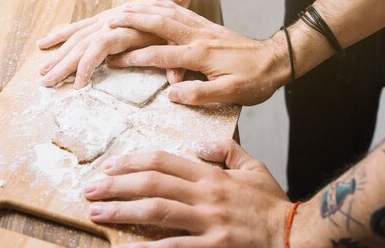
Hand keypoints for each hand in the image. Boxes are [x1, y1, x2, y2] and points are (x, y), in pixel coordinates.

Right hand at [38, 0, 185, 87]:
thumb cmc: (172, 25)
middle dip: (62, 65)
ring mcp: (103, 21)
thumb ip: (175, 62)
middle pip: (81, 45)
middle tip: (47, 83)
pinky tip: (44, 43)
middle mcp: (111, 24)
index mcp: (128, 31)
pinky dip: (60, 35)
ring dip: (57, 54)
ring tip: (42, 71)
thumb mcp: (177, 45)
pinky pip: (76, 27)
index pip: (100, 47)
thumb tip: (176, 80)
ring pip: (75, 38)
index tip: (79, 84)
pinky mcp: (100, 19)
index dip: (87, 65)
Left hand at [84, 140, 290, 247]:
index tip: (110, 165)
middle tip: (89, 189)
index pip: (164, 161)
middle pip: (152, 184)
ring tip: (97, 213)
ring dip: (122, 210)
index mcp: (211, 175)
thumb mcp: (252, 168)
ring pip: (157, 211)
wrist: (295, 235)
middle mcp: (205, 195)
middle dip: (116, 184)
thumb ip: (224, 150)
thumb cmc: (270, 204)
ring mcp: (208, 222)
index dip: (132, 162)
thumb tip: (196, 146)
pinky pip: (174, 247)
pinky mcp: (213, 247)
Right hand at [106, 0, 288, 105]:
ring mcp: (202, 28)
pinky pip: (181, 11)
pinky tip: (154, 3)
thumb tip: (172, 94)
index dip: (134, 58)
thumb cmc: (254, 80)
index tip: (113, 61)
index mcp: (200, 55)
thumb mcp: (231, 94)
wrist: (276, 60)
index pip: (159, 55)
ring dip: (144, 10)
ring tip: (123, 8)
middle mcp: (197, 37)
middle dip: (132, 22)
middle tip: (109, 21)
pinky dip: (163, 6)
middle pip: (158, 25)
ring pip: (167, 14)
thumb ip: (201, 93)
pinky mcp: (207, 26)